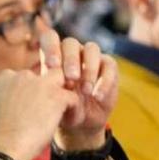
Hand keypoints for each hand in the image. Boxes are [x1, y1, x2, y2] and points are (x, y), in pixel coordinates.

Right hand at [0, 67, 77, 159]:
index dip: (27, 94)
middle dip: (45, 92)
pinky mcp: (57, 98)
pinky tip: (69, 123)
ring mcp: (41, 85)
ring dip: (62, 92)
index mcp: (6, 78)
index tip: (28, 111)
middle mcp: (23, 76)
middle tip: (46, 112)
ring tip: (62, 110)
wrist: (3, 147)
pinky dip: (74, 110)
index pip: (23, 79)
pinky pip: (74, 98)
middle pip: (42, 78)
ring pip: (60, 78)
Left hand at [40, 30, 118, 150]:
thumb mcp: (52, 103)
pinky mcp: (108, 65)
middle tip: (71, 78)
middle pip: (71, 43)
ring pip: (91, 49)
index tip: (51, 66)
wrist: (83, 121)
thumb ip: (49, 91)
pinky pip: (108, 65)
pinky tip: (97, 96)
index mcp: (54, 55)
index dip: (51, 48)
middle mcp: (72, 52)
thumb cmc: (61, 109)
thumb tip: (49, 87)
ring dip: (89, 68)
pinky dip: (104, 81)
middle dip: (70, 59)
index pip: (50, 38)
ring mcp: (91, 57)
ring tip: (85, 91)